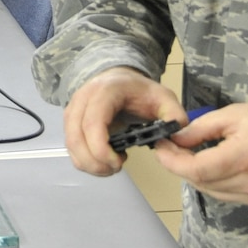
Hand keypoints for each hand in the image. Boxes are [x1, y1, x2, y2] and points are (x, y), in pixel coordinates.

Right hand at [62, 67, 183, 176]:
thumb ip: (174, 114)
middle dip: (95, 163)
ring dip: (89, 164)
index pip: (93, 123)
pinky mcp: (70, 121)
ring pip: (71, 145)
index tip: (119, 163)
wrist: (120, 79)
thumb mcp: (163, 97)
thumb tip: (177, 137)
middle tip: (116, 168)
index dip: (100, 148)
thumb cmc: (140, 90)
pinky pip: (71, 147)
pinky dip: (85, 160)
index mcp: (105, 91)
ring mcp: (73, 110)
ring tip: (113, 165)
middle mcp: (83, 99)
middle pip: (76, 138)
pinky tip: (104, 159)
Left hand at [153, 101, 247, 205]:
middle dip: (179, 166)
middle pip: (201, 183)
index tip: (159, 146)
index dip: (172, 161)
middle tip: (169, 148)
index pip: (196, 169)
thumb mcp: (236, 115)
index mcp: (242, 158)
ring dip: (195, 175)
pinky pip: (226, 195)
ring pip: (211, 192)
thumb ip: (202, 128)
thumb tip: (176, 139)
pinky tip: (210, 166)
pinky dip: (212, 182)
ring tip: (188, 155)